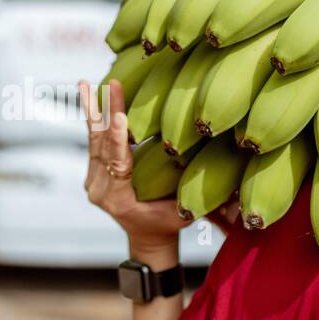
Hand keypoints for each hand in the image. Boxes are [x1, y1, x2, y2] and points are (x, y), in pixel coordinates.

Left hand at [78, 78, 191, 255]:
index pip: (119, 165)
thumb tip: (232, 188)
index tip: (119, 116)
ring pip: (93, 140)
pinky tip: (89, 92)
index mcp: (120, 200)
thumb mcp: (184, 213)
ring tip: (86, 83)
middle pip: (103, 146)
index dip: (118, 140)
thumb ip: (195, 197)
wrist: (146, 236)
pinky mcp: (93, 169)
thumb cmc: (170, 224)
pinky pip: (93, 140)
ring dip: (93, 110)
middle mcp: (100, 190)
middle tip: (113, 84)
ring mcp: (93, 179)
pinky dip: (93, 116)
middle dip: (109, 113)